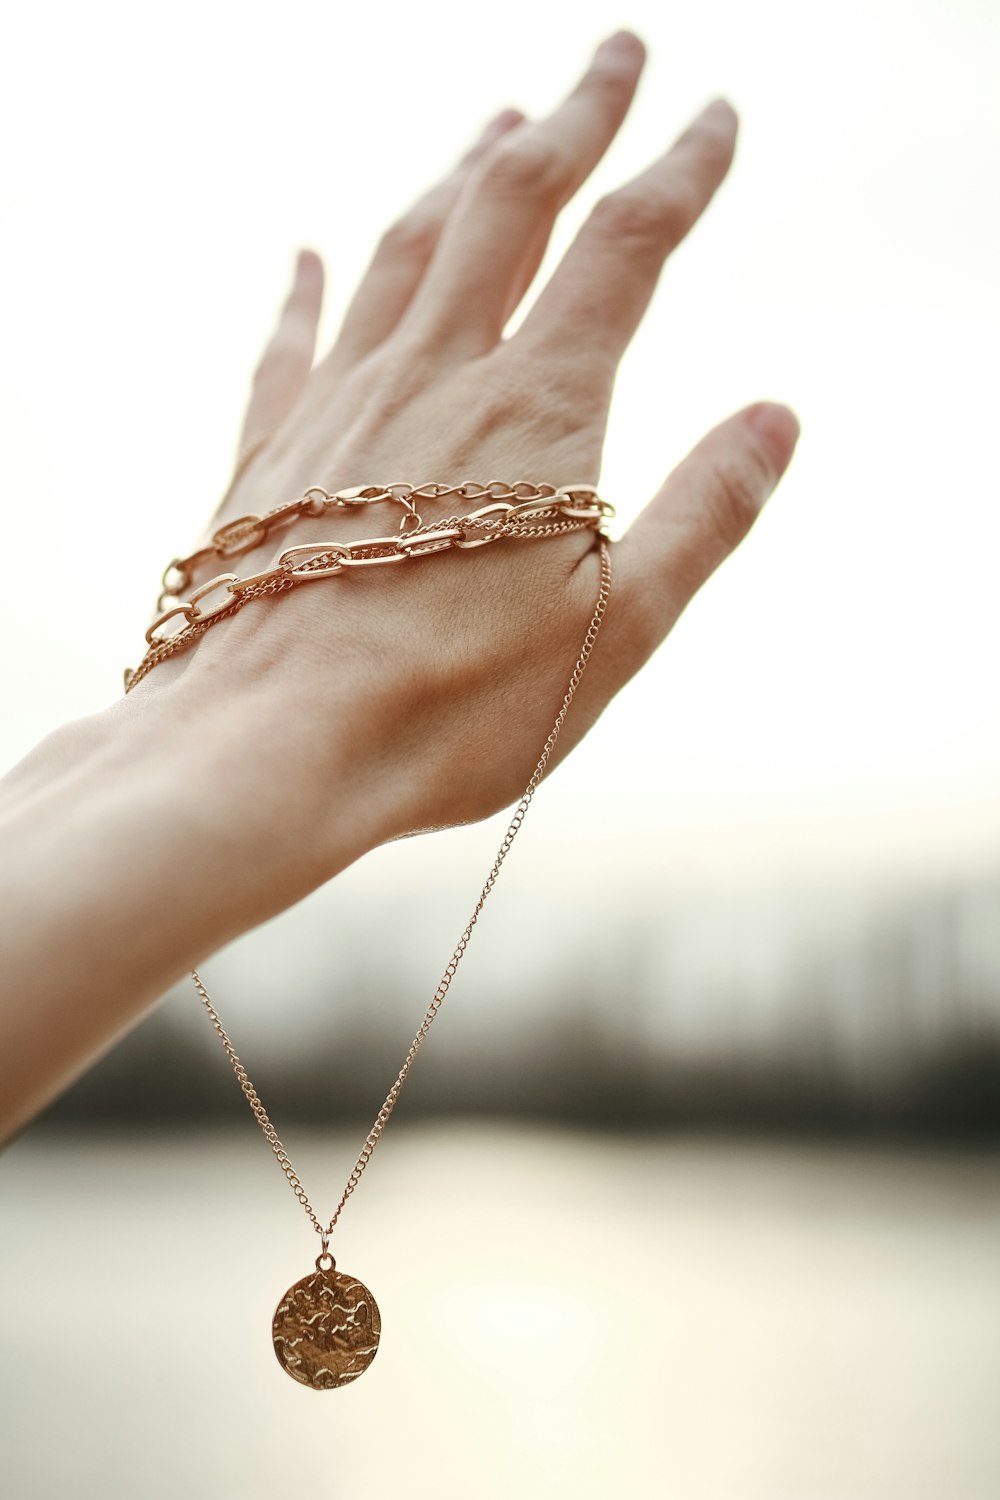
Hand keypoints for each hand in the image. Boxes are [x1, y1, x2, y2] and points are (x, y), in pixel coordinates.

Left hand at [128, 28, 798, 865]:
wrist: (272, 747)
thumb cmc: (453, 706)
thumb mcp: (620, 627)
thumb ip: (703, 514)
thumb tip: (775, 418)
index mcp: (536, 412)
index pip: (624, 250)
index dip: (678, 171)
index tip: (715, 113)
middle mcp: (435, 377)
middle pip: (510, 206)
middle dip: (572, 118)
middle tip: (612, 51)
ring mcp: (341, 405)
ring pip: (407, 251)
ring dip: (457, 173)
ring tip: (495, 120)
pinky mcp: (268, 456)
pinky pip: (291, 340)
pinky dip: (307, 286)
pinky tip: (309, 252)